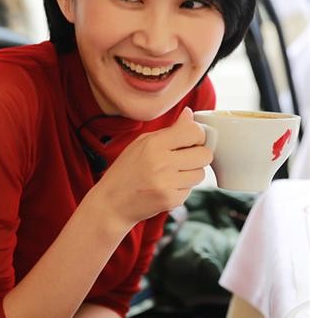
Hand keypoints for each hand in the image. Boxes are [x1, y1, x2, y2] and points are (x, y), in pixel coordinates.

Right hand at [92, 107, 212, 227]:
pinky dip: (182, 188)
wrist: (112, 202)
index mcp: (153, 144)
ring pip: (201, 174)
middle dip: (199, 155)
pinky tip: (167, 186)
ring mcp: (167, 183)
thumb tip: (189, 114)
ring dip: (191, 173)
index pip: (193, 132)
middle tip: (185, 158)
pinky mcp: (171, 200)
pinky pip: (191, 190)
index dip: (197, 135)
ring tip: (173, 174)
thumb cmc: (126, 171)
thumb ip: (168, 130)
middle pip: (204, 154)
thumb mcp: (141, 143)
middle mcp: (161, 163)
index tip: (191, 140)